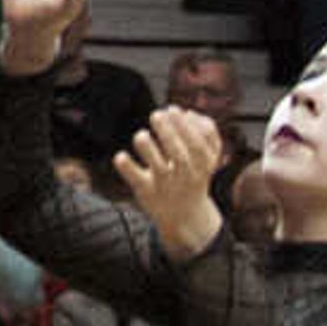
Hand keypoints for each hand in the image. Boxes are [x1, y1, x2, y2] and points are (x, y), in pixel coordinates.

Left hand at [114, 105, 228, 259]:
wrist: (185, 217)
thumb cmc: (192, 179)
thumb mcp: (206, 161)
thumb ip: (203, 136)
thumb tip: (185, 111)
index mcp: (202, 167)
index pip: (199, 145)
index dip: (187, 126)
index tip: (173, 108)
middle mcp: (185, 177)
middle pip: (180, 155)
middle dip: (168, 132)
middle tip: (156, 114)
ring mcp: (165, 185)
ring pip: (159, 168)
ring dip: (149, 149)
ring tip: (142, 135)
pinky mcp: (146, 191)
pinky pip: (136, 180)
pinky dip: (128, 167)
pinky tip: (121, 156)